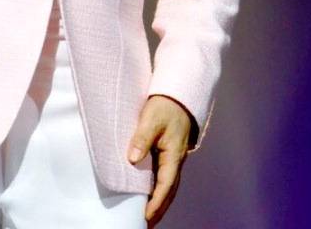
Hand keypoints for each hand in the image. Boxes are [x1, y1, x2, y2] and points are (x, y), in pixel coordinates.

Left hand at [127, 94, 191, 226]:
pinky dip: (158, 189)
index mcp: (173, 155)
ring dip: (159, 202)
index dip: (156, 203)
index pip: (165, 186)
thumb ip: (142, 138)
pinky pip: (164, 177)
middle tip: (146, 225)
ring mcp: (173, 158)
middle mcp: (175, 160)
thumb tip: (133, 159)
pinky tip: (149, 194)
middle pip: (169, 192)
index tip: (145, 217)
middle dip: (159, 210)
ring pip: (168, 186)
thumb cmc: (165, 106)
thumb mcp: (151, 119)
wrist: (178, 95)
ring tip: (147, 217)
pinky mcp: (168, 153)